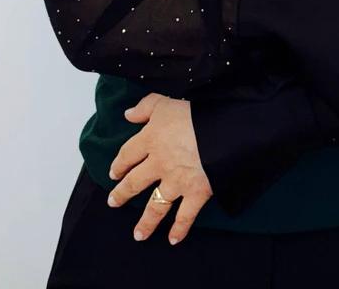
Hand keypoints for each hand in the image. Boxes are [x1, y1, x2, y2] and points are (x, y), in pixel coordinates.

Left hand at [107, 93, 212, 244]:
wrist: (225, 126)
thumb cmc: (196, 109)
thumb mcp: (166, 100)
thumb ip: (145, 106)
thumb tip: (128, 115)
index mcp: (151, 139)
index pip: (128, 154)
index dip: (119, 163)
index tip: (114, 172)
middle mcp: (159, 163)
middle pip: (135, 182)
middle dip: (123, 194)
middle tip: (114, 202)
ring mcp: (177, 181)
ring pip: (155, 205)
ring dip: (146, 221)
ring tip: (138, 234)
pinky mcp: (196, 192)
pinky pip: (185, 216)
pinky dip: (180, 229)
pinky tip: (173, 239)